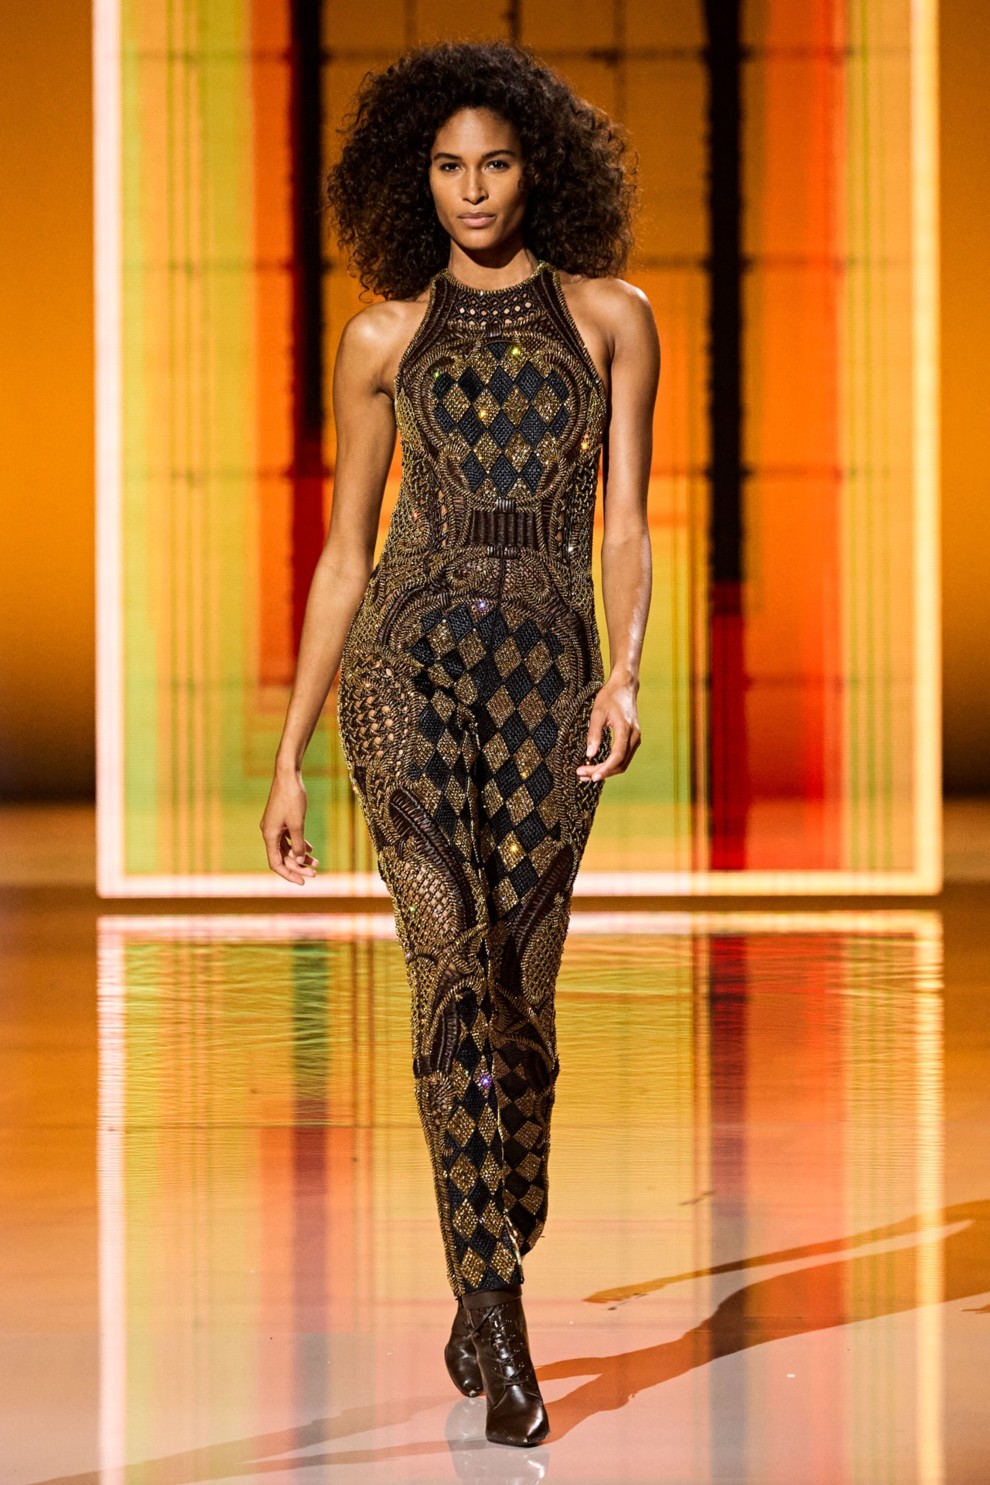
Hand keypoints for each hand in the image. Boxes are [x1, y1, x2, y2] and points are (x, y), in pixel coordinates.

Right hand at [260, 769, 318, 884]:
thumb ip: (298, 843)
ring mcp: (274, 825)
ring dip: (300, 856)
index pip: (276, 863)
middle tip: (315, 873)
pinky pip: (288, 837)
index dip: (289, 874)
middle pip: (283, 857)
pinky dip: (299, 844)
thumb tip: (298, 860)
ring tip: (316, 862)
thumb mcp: (298, 823)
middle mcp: (269, 832)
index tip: (303, 882)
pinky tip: (310, 849)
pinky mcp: (281, 819)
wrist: (288, 774)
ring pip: (287, 847)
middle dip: (298, 867)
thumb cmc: (292, 798)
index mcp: (269, 835)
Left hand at [575, 675, 640, 782]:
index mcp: (626, 729)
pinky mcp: (632, 740)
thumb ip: (593, 734)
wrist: (624, 687)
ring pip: (622, 763)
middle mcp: (634, 737)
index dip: (605, 769)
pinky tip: (597, 767)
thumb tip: (589, 754)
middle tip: (581, 775)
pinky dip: (611, 765)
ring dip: (606, 771)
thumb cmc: (610, 697)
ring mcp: (635, 739)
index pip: (617, 756)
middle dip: (601, 772)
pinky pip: (623, 757)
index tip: (592, 776)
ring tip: (586, 774)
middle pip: (620, 763)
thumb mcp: (597, 713)